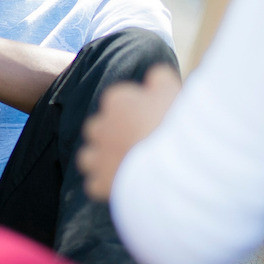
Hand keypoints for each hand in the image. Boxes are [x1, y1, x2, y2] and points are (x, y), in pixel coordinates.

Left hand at [79, 64, 181, 200]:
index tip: (151, 121)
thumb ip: (159, 78)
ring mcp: (98, 156)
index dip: (135, 112)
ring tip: (124, 165)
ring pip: (88, 156)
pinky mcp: (100, 183)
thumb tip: (153, 77)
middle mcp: (100, 126)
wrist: (175, 163)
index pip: (118, 101)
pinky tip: (122, 186)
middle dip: (113, 135)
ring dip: (101, 160)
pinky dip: (104, 185)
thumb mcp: (172, 89)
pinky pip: (93, 184)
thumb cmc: (175, 123)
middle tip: (138, 144)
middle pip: (98, 128)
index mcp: (117, 100)